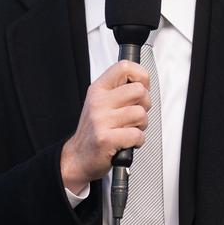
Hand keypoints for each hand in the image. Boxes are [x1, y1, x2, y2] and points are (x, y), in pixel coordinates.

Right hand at [60, 60, 149, 193]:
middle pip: (139, 90)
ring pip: (140, 113)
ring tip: (130, 129)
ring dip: (142, 125)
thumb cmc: (94, 132)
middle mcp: (98, 102)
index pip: (124, 67)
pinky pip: (137, 135)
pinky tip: (128, 142)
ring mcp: (101, 120)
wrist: (78, 157)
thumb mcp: (101, 104)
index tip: (142, 87)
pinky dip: (138, 141)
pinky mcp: (106, 139)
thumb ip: (119, 92)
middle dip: (145, 104)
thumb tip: (144, 85)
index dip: (141, 76)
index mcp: (98, 90)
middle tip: (135, 114)